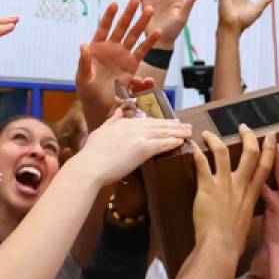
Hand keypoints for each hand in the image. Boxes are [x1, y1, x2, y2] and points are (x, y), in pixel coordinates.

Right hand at [72, 113, 193, 185]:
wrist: (89, 167)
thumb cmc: (91, 154)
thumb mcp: (100, 132)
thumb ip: (111, 121)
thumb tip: (118, 112)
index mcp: (123, 123)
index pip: (147, 121)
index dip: (161, 122)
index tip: (171, 122)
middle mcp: (132, 126)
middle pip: (158, 124)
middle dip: (174, 125)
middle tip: (186, 126)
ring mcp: (138, 136)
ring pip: (163, 132)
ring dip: (178, 132)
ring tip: (188, 132)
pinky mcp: (142, 148)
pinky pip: (162, 143)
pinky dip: (173, 141)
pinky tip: (182, 141)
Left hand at [75, 0, 159, 127]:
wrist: (99, 104)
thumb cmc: (87, 90)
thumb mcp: (82, 77)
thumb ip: (84, 62)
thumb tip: (83, 45)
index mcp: (96, 47)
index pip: (103, 28)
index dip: (108, 17)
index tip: (114, 4)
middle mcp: (111, 48)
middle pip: (121, 27)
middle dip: (128, 14)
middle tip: (135, 0)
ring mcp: (122, 55)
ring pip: (133, 36)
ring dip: (141, 24)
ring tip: (149, 10)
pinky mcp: (132, 65)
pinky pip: (142, 52)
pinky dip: (149, 43)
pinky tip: (157, 33)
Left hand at [191, 128, 275, 254]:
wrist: (220, 246)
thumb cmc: (233, 239)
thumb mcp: (246, 219)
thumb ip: (245, 206)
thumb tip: (242, 205)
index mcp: (252, 193)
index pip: (265, 165)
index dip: (269, 149)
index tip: (270, 137)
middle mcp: (241, 185)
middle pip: (250, 153)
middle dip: (248, 136)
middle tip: (243, 127)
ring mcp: (225, 184)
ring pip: (224, 152)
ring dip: (215, 140)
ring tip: (207, 134)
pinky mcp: (207, 186)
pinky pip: (202, 163)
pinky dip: (197, 152)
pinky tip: (193, 146)